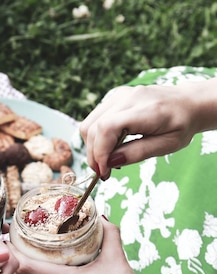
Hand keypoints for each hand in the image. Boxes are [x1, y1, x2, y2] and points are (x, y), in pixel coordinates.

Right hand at [80, 83, 198, 179]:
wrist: (189, 103)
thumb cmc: (181, 125)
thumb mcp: (167, 145)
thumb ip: (138, 153)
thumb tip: (110, 162)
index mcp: (145, 110)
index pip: (107, 128)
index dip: (100, 153)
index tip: (105, 172)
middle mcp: (128, 98)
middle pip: (93, 128)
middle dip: (94, 155)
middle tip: (105, 173)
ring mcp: (119, 95)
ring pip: (89, 124)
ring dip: (93, 148)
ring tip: (109, 161)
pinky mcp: (115, 98)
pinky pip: (94, 120)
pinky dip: (96, 138)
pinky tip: (111, 148)